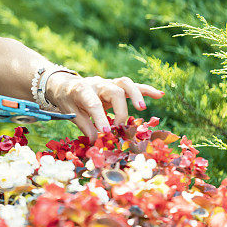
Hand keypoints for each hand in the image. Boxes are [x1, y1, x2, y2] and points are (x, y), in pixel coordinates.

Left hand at [46, 74, 163, 142]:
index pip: (93, 103)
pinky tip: (160, 94)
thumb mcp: (71, 114)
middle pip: (114, 91)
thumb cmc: (69, 101)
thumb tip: (96, 142)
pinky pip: (133, 86)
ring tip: (142, 108)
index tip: (107, 132)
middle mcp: (97, 84)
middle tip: (118, 128)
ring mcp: (108, 84)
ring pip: (125, 84)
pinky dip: (146, 90)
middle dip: (120, 111)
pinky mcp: (116, 86)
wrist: (66, 86)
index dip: (100, 117)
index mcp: (82, 90)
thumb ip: (85, 126)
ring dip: (136, 95)